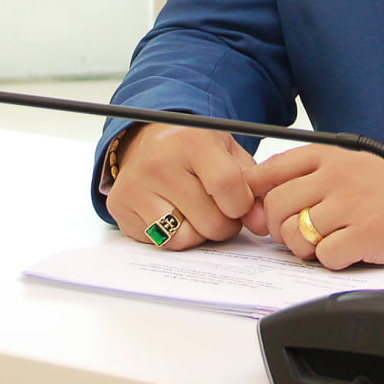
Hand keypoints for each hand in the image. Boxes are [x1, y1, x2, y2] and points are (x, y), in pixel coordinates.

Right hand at [104, 124, 258, 249]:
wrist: (147, 140)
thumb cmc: (193, 149)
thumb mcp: (227, 153)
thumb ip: (252, 186)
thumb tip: (262, 224)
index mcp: (192, 141)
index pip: (227, 186)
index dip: (241, 205)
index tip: (239, 203)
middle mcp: (159, 163)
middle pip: (211, 222)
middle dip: (224, 223)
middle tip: (217, 207)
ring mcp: (136, 187)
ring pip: (185, 239)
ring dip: (199, 233)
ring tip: (195, 211)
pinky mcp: (120, 207)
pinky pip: (161, 243)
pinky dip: (174, 236)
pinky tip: (173, 213)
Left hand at [246, 144, 383, 269]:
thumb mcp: (355, 159)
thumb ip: (316, 171)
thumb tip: (271, 190)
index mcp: (330, 155)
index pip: (272, 170)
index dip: (258, 194)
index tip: (262, 208)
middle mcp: (335, 176)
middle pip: (276, 206)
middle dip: (279, 227)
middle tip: (296, 233)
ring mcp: (349, 205)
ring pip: (295, 234)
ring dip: (304, 247)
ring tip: (325, 242)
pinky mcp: (363, 235)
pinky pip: (324, 255)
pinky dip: (331, 259)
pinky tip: (348, 250)